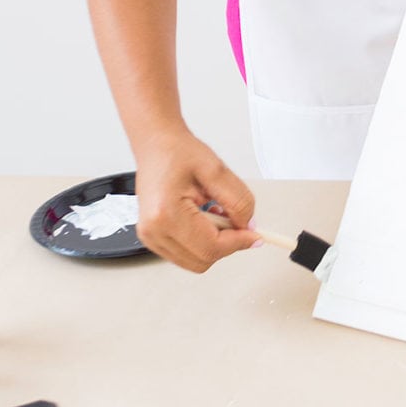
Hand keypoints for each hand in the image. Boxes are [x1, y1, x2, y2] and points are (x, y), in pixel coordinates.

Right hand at [134, 129, 258, 272]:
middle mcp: (153, 230)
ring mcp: (150, 237)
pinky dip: (202, 242)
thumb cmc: (177, 152)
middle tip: (235, 219)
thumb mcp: (217, 170)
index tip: (255, 234)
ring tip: (215, 213)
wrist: (156, 145)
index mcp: (165, 214)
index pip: (210, 247)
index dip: (238, 242)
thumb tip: (248, 227)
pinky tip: (204, 218)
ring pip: (196, 261)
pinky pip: (187, 254)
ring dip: (214, 243)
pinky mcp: (153, 238)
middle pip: (203, 260)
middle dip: (226, 243)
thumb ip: (238, 201)